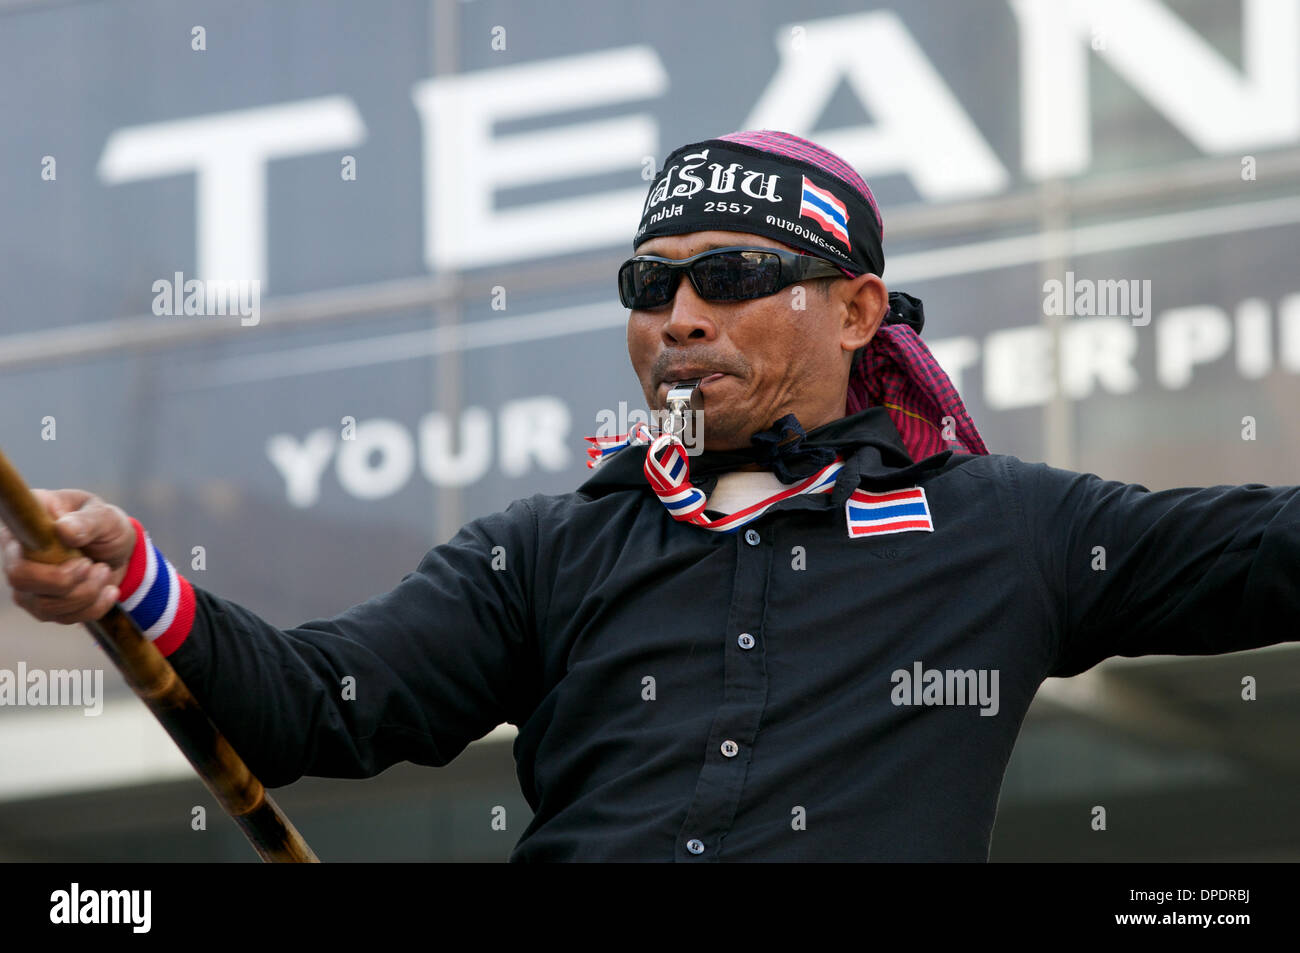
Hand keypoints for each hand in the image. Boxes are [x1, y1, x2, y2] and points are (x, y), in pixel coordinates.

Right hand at [1, 488, 136, 623]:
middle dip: (67, 583)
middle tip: (96, 567)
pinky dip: (94, 607)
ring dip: (86, 593)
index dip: (46, 567)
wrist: (118, 549)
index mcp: (25, 528)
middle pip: (22, 582)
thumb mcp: (104, 516)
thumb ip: (87, 521)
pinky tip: (109, 590)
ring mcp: (29, 585)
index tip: (83, 561)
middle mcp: (18, 558)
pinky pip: (64, 618)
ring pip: (44, 606)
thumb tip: (64, 530)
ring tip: (104, 571)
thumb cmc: (105, 526)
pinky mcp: (45, 605)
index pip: (14, 555)